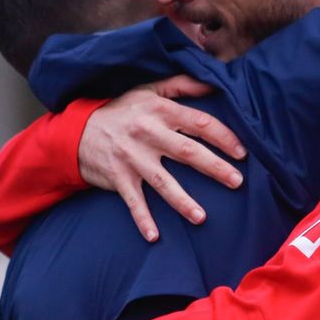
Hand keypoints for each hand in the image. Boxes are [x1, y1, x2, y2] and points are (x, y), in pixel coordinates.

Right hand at [78, 76, 246, 241]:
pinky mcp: (119, 177)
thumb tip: (213, 83)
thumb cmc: (121, 110)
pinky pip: (133, 201)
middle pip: (187, 152)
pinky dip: (142, 219)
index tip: (242, 152)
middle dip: (214, 167)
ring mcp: (132, 158)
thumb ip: (181, 85)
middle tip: (237, 182)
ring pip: (163, 182)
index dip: (223, 137)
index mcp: (159, 111)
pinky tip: (154, 237)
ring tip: (201, 218)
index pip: (199, 123)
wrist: (77, 130)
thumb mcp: (148, 90)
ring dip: (182, 201)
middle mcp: (147, 134)